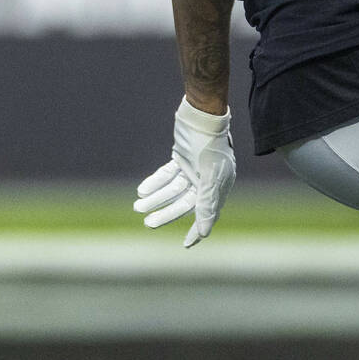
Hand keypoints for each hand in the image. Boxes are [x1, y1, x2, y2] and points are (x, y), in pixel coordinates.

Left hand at [133, 96, 235, 247]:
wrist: (201, 114)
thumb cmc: (209, 144)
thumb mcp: (210, 175)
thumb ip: (207, 204)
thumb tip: (204, 233)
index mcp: (220, 185)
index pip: (208, 213)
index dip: (198, 229)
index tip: (186, 245)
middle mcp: (208, 178)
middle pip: (185, 202)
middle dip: (166, 212)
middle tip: (148, 222)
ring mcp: (194, 168)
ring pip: (173, 189)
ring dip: (156, 198)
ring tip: (138, 206)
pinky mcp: (182, 158)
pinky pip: (168, 174)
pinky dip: (156, 182)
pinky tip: (143, 189)